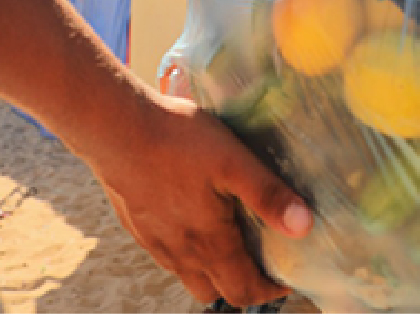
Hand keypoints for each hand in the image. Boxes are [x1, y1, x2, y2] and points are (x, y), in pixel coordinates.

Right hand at [81, 92, 310, 307]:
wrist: (114, 127)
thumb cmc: (177, 141)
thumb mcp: (233, 161)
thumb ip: (268, 195)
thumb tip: (305, 227)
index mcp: (209, 243)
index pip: (243, 291)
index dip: (269, 290)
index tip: (286, 277)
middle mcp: (180, 253)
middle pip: (216, 292)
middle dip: (242, 284)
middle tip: (261, 258)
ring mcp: (154, 242)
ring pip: (188, 276)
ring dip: (212, 269)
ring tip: (228, 239)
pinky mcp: (136, 226)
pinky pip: (166, 255)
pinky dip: (185, 251)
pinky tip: (190, 218)